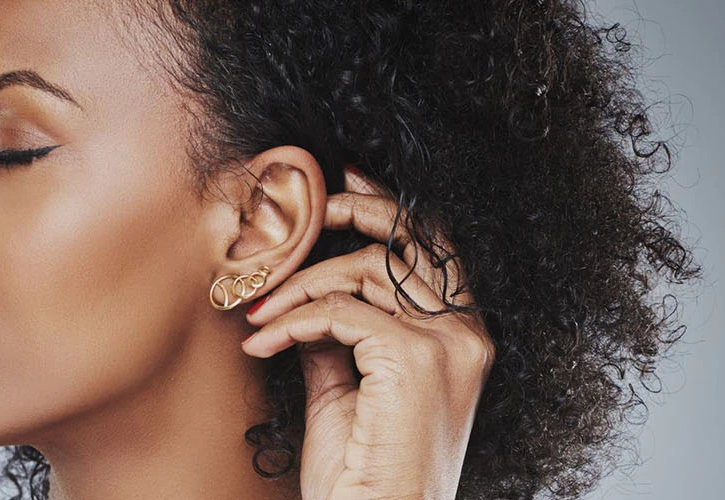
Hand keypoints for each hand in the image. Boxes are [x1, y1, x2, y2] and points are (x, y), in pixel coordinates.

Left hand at [240, 169, 493, 499]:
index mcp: (462, 341)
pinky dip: (292, 321)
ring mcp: (448, 346)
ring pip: (366, 271)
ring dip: (298, 286)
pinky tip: (263, 343)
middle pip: (411, 240)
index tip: (345, 185)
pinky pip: (340, 312)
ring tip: (257, 315)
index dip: (392, 209)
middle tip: (299, 218)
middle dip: (353, 211)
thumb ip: (338, 340)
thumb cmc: (361, 476)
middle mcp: (467, 336)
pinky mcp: (415, 360)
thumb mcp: (345, 392)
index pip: (436, 251)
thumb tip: (307, 301)